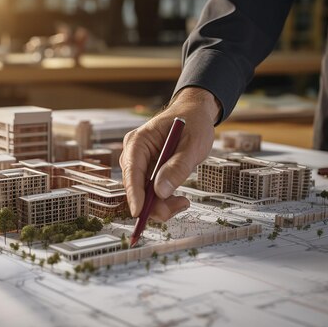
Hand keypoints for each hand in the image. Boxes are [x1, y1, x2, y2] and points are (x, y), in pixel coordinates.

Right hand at [120, 87, 219, 221]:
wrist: (195, 114)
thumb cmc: (193, 123)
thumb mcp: (193, 144)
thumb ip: (178, 167)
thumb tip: (161, 191)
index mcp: (139, 140)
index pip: (131, 170)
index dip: (134, 193)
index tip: (138, 211)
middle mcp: (134, 153)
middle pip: (135, 185)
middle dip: (152, 203)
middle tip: (177, 207)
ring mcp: (140, 163)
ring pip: (143, 192)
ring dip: (161, 203)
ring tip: (183, 202)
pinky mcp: (149, 171)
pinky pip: (151, 191)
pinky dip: (164, 199)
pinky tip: (179, 199)